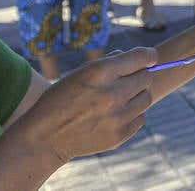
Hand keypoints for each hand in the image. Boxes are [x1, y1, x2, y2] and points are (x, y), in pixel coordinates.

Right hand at [12, 48, 157, 161]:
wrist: (45, 137)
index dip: (148, 56)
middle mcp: (112, 93)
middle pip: (147, 77)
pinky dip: (131, 116)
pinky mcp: (119, 135)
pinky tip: (112, 117)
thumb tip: (144, 58)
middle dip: (137, 77)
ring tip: (116, 101)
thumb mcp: (81, 72)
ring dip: (136, 97)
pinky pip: (140, 118)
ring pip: (147, 98)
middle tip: (122, 84)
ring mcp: (117, 117)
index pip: (144, 56)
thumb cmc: (63, 98)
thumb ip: (112, 62)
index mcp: (101, 72)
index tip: (148, 59)